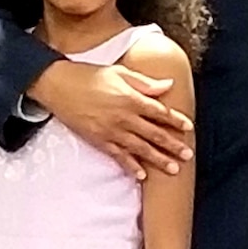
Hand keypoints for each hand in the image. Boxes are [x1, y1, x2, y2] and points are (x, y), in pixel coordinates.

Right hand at [30, 59, 193, 180]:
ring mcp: (111, 130)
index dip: (176, 120)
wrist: (58, 85)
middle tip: (188, 155)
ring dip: (158, 159)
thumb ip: (145, 82)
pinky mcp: (99, 140)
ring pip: (140, 148)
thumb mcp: (119, 72)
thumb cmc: (89, 75)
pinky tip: (142, 175)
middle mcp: (124, 116)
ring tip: (173, 169)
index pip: (160, 111)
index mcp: (130, 98)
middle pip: (154, 133)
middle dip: (173, 145)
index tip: (189, 128)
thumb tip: (168, 84)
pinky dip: (131, 166)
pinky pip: (118, 156)